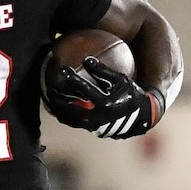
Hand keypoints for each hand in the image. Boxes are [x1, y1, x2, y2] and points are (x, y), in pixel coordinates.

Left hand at [40, 56, 158, 137]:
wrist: (140, 118)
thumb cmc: (131, 95)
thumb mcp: (121, 81)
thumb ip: (104, 71)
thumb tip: (86, 59)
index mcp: (105, 103)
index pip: (84, 89)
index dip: (72, 78)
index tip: (62, 69)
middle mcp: (97, 116)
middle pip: (71, 108)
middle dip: (58, 98)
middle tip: (50, 88)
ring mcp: (93, 125)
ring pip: (69, 119)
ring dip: (58, 109)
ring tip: (50, 99)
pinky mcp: (92, 129)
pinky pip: (73, 123)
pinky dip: (65, 116)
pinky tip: (58, 108)